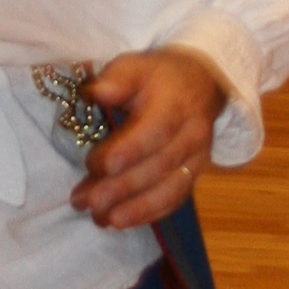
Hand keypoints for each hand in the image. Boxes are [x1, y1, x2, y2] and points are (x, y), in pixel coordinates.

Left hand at [70, 46, 226, 230]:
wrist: (203, 83)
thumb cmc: (160, 77)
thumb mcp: (137, 66)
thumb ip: (116, 79)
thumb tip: (92, 93)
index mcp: (175, 105)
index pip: (151, 135)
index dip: (122, 155)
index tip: (92, 167)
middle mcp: (191, 136)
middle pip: (156, 169)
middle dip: (118, 190)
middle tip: (84, 202)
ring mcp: (198, 159)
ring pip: (168, 191)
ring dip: (133, 210)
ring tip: (101, 220)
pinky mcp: (196, 175)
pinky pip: (175, 200)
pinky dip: (149, 214)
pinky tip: (122, 222)